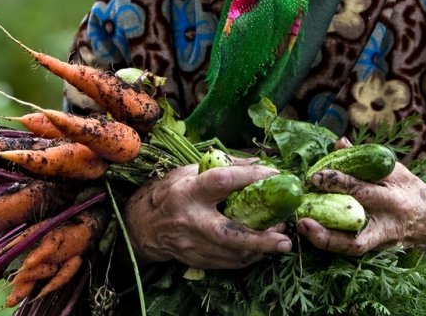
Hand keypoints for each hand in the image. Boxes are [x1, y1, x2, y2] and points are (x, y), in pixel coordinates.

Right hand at [125, 161, 292, 268]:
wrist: (141, 225)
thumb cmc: (168, 192)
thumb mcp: (188, 171)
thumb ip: (221, 167)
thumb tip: (256, 162)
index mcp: (188, 191)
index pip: (223, 181)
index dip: (250, 177)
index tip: (275, 175)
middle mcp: (191, 219)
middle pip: (229, 233)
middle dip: (260, 237)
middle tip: (285, 237)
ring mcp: (192, 244)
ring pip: (231, 253)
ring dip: (260, 249)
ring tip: (281, 241)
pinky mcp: (195, 259)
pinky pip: (227, 264)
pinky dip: (248, 258)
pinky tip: (262, 250)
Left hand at [297, 157, 425, 256]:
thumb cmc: (412, 191)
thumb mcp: (395, 170)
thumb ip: (366, 159)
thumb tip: (339, 142)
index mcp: (395, 199)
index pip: (363, 191)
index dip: (338, 183)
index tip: (315, 176)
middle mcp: (388, 225)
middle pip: (356, 233)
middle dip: (328, 228)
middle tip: (302, 217)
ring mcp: (382, 241)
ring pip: (352, 248)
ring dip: (325, 241)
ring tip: (302, 228)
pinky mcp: (376, 250)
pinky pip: (351, 248)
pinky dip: (330, 240)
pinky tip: (311, 230)